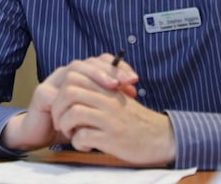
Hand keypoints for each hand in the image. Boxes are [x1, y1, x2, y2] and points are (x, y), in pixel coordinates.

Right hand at [1, 52, 137, 150]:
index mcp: (80, 76)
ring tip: (110, 87)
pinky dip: (71, 100)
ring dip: (93, 77)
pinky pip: (56, 92)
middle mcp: (66, 74)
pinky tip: (85, 108)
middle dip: (108, 70)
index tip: (134, 78)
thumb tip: (132, 91)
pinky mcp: (41, 95)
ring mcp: (52, 82)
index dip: (117, 67)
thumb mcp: (94, 110)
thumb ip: (109, 99)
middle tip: (124, 81)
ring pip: (72, 71)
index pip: (99, 62)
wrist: (42, 134)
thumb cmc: (71, 122)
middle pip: (87, 63)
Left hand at [49, 54, 175, 165]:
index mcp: (108, 88)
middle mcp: (108, 100)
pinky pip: (83, 137)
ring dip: (65, 124)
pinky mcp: (112, 138)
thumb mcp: (118, 98)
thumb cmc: (135, 120)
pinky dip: (77, 143)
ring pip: (73, 113)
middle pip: (69, 91)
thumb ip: (98, 90)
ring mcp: (110, 119)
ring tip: (70, 132)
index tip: (62, 104)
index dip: (61, 89)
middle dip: (58, 107)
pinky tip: (84, 145)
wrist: (162, 138)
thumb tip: (69, 87)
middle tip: (60, 119)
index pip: (75, 75)